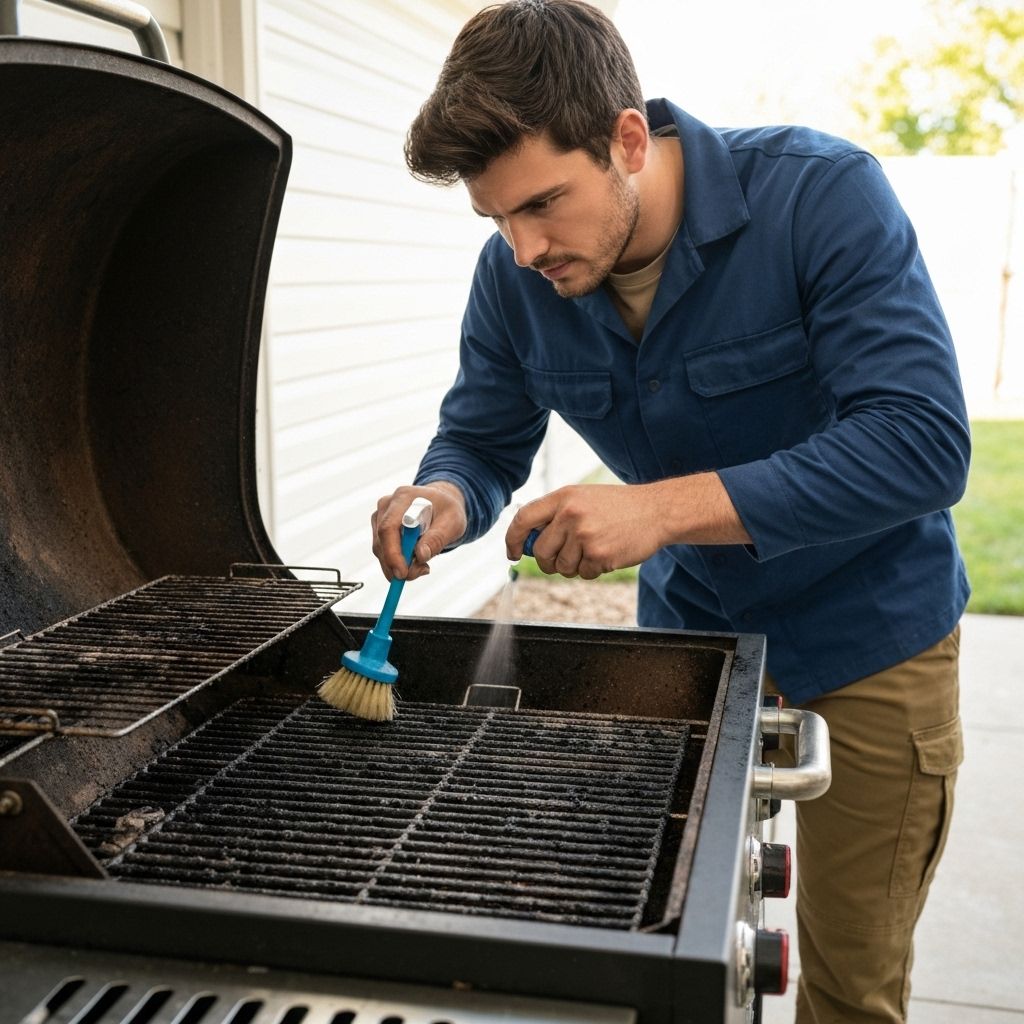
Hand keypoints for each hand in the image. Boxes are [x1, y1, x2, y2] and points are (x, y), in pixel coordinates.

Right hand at [372, 482, 466, 580]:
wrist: (441, 505)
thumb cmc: (447, 511)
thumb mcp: (452, 522)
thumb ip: (437, 538)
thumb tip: (420, 556)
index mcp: (404, 498)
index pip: (388, 528)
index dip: (393, 553)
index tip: (403, 574)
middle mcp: (387, 505)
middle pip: (381, 542)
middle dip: (397, 565)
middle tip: (421, 572)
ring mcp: (380, 516)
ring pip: (380, 550)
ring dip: (398, 566)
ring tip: (423, 565)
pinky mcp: (379, 528)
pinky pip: (383, 552)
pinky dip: (397, 563)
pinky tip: (415, 561)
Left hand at [505, 475, 750, 578]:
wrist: (657, 511)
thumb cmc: (618, 506)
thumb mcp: (583, 498)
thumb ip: (556, 515)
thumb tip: (529, 543)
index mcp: (563, 497)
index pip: (523, 519)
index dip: (513, 539)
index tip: (513, 553)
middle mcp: (570, 514)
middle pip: (541, 551)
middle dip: (549, 562)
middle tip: (564, 558)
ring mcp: (584, 535)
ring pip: (562, 567)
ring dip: (574, 566)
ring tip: (593, 550)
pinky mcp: (599, 555)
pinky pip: (583, 574)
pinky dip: (593, 570)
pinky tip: (607, 554)